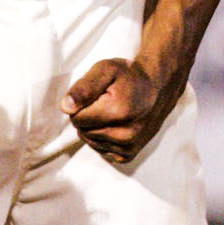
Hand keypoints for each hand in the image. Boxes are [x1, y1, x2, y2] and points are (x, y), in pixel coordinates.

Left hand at [60, 58, 174, 163]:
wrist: (157, 88)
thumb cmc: (129, 76)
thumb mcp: (105, 70)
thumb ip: (84, 87)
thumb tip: (65, 107)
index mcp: (117, 112)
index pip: (76, 118)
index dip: (80, 105)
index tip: (95, 95)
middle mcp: (125, 134)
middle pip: (82, 131)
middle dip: (87, 116)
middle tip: (103, 102)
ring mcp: (128, 146)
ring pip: (90, 141)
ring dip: (94, 127)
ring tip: (110, 112)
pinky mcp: (129, 154)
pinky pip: (101, 150)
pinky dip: (102, 138)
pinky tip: (113, 124)